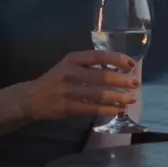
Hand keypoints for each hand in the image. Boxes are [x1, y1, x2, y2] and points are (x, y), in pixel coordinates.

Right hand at [12, 50, 138, 120]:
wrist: (32, 98)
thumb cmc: (55, 80)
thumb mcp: (68, 66)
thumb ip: (88, 66)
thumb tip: (118, 69)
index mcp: (72, 59)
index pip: (98, 56)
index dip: (116, 59)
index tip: (131, 63)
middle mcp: (70, 73)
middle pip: (100, 76)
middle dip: (121, 80)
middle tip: (135, 83)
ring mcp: (68, 91)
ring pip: (98, 94)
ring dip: (117, 97)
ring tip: (131, 99)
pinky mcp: (67, 107)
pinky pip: (92, 108)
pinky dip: (107, 109)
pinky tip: (118, 110)